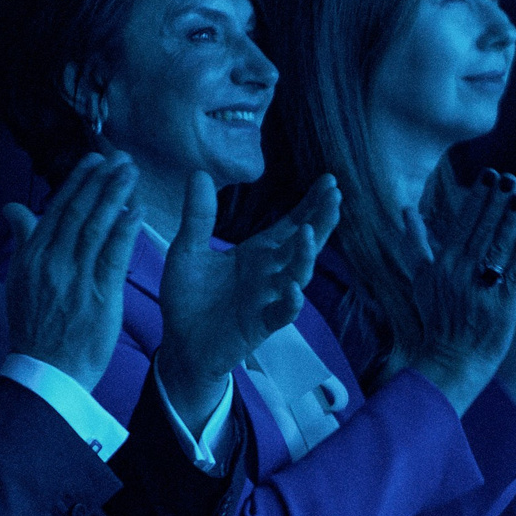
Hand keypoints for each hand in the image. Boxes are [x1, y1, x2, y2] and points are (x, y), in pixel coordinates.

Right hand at [3, 152, 143, 388]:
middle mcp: (51, 262)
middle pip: (78, 212)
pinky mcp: (99, 296)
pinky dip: (126, 230)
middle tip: (121, 158)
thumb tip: (12, 207)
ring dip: (115, 196)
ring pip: (96, 227)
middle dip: (101, 181)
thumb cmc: (34, 327)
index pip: (56, 209)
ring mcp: (75, 278)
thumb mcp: (18, 280)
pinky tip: (137, 210)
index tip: (94, 159)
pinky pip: (114, 256)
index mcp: (32, 257)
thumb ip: (23, 239)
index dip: (77, 181)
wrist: (45, 372)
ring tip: (132, 174)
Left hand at [156, 172, 339, 425]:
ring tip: (307, 234)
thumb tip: (199, 172)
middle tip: (334, 198)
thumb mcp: (187, 251)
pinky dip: (290, 302)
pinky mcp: (260, 324)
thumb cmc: (189, 297)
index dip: (310, 205)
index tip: (329, 181)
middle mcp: (269, 272)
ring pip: (296, 275)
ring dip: (304, 256)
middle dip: (319, 222)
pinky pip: (282, 313)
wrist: (180, 343)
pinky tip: (293, 288)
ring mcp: (268, 298)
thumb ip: (198, 217)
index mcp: (256, 253)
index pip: (289, 225)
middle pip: (302, 245)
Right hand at [398, 172, 515, 409]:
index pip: (463, 222)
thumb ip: (415, 243)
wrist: (451, 361)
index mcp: (443, 264)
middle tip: (510, 177)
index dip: (478, 197)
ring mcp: (482, 289)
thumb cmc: (438, 319)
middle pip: (482, 229)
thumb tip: (406, 210)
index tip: (490, 175)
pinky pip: (513, 276)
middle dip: (497, 201)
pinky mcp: (502, 306)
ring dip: (511, 221)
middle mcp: (461, 273)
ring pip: (498, 248)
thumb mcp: (421, 279)